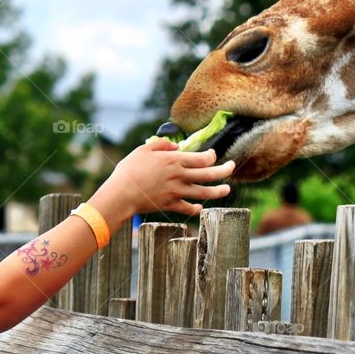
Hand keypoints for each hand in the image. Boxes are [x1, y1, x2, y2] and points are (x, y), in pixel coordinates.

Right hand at [102, 136, 234, 216]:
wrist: (121, 193)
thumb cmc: (129, 170)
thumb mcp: (143, 150)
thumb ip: (161, 145)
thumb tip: (175, 146)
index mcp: (174, 160)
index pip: (202, 158)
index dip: (211, 156)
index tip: (212, 155)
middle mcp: (180, 176)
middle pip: (209, 174)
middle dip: (224, 170)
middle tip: (232, 167)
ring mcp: (177, 192)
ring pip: (204, 192)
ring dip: (218, 191)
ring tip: (227, 190)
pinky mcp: (170, 205)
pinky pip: (189, 208)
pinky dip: (196, 208)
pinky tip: (200, 206)